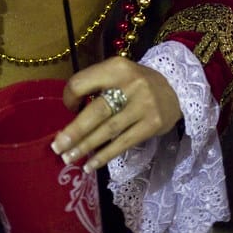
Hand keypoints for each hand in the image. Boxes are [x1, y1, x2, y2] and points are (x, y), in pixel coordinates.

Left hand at [50, 56, 181, 172]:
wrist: (176, 89)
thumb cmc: (136, 82)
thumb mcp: (117, 72)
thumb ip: (97, 85)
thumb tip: (70, 110)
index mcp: (116, 67)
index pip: (82, 82)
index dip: (70, 97)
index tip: (68, 108)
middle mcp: (130, 85)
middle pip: (96, 111)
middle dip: (74, 131)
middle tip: (56, 147)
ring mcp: (143, 106)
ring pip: (108, 130)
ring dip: (86, 146)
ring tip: (68, 158)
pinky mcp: (152, 125)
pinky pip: (123, 144)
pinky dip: (104, 156)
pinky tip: (90, 165)